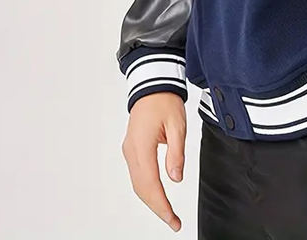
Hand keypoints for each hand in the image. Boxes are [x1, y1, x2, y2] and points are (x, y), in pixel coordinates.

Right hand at [122, 92, 186, 231]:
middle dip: (157, 208)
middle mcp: (131, 151)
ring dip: (152, 200)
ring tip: (168, 213)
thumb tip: (176, 178)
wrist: (152, 84)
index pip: (150, 184)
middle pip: (141, 188)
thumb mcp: (177, 124)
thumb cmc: (164, 100)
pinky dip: (147, 189)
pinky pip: (138, 175)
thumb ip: (176, 152)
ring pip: (138, 184)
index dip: (161, 205)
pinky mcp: (132, 149)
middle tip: (174, 222)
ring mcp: (129, 150)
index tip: (173, 220)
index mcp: (141, 145)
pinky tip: (158, 195)